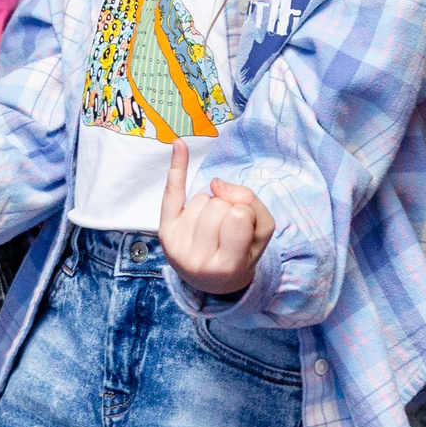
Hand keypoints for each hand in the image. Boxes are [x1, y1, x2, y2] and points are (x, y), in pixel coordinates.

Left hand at [156, 140, 273, 295]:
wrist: (214, 281)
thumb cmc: (242, 254)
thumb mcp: (262, 233)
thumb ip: (251, 202)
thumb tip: (216, 182)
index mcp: (227, 266)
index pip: (239, 215)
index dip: (245, 215)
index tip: (243, 233)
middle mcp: (197, 260)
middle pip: (217, 205)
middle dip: (227, 209)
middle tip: (227, 232)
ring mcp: (177, 246)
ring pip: (201, 198)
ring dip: (212, 205)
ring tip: (213, 228)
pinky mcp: (164, 232)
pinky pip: (171, 192)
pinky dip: (176, 168)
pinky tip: (179, 145)